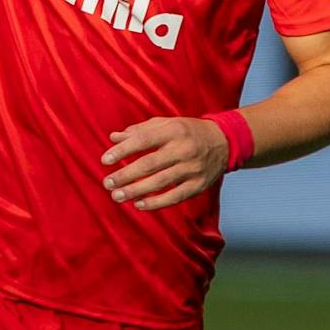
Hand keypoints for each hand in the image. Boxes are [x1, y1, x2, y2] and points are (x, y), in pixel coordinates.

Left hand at [101, 117, 230, 211]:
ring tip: (117, 196)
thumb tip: (113, 137)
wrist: (224, 142)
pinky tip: (139, 205)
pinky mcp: (198, 185)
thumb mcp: (167, 124)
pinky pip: (175, 197)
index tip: (105, 160)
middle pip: (149, 164)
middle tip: (107, 183)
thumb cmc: (188, 132)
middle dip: (125, 175)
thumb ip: (140, 130)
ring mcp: (192, 168)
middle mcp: (183, 149)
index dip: (123, 151)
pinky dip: (156, 203)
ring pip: (160, 182)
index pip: (143, 141)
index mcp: (173, 131)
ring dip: (136, 191)